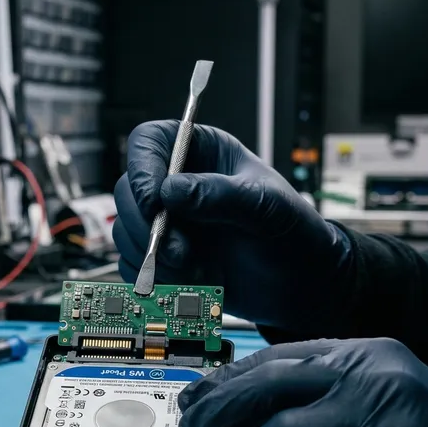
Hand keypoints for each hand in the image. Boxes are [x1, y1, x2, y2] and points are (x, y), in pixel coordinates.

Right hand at [112, 120, 350, 330]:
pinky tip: (196, 279)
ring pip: (127, 232)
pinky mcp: (164, 257)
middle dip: (148, 226)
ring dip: (155, 257)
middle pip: (127, 191)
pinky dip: (160, 277)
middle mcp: (177, 184)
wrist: (300, 284)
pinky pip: (136, 265)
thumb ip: (220, 194)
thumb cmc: (291, 231)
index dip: (142, 169)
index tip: (154, 202)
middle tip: (180, 251)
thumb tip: (172, 191)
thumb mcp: (264, 206)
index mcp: (200, 152)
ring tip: (198, 268)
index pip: (149, 143)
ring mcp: (168, 222)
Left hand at [178, 338, 427, 426]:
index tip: (200, 394)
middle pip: (270, 382)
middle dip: (221, 407)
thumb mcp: (389, 395)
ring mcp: (378, 420)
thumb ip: (329, 392)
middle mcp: (373, 376)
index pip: (282, 355)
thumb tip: (253, 411)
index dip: (231, 376)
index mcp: (370, 353)